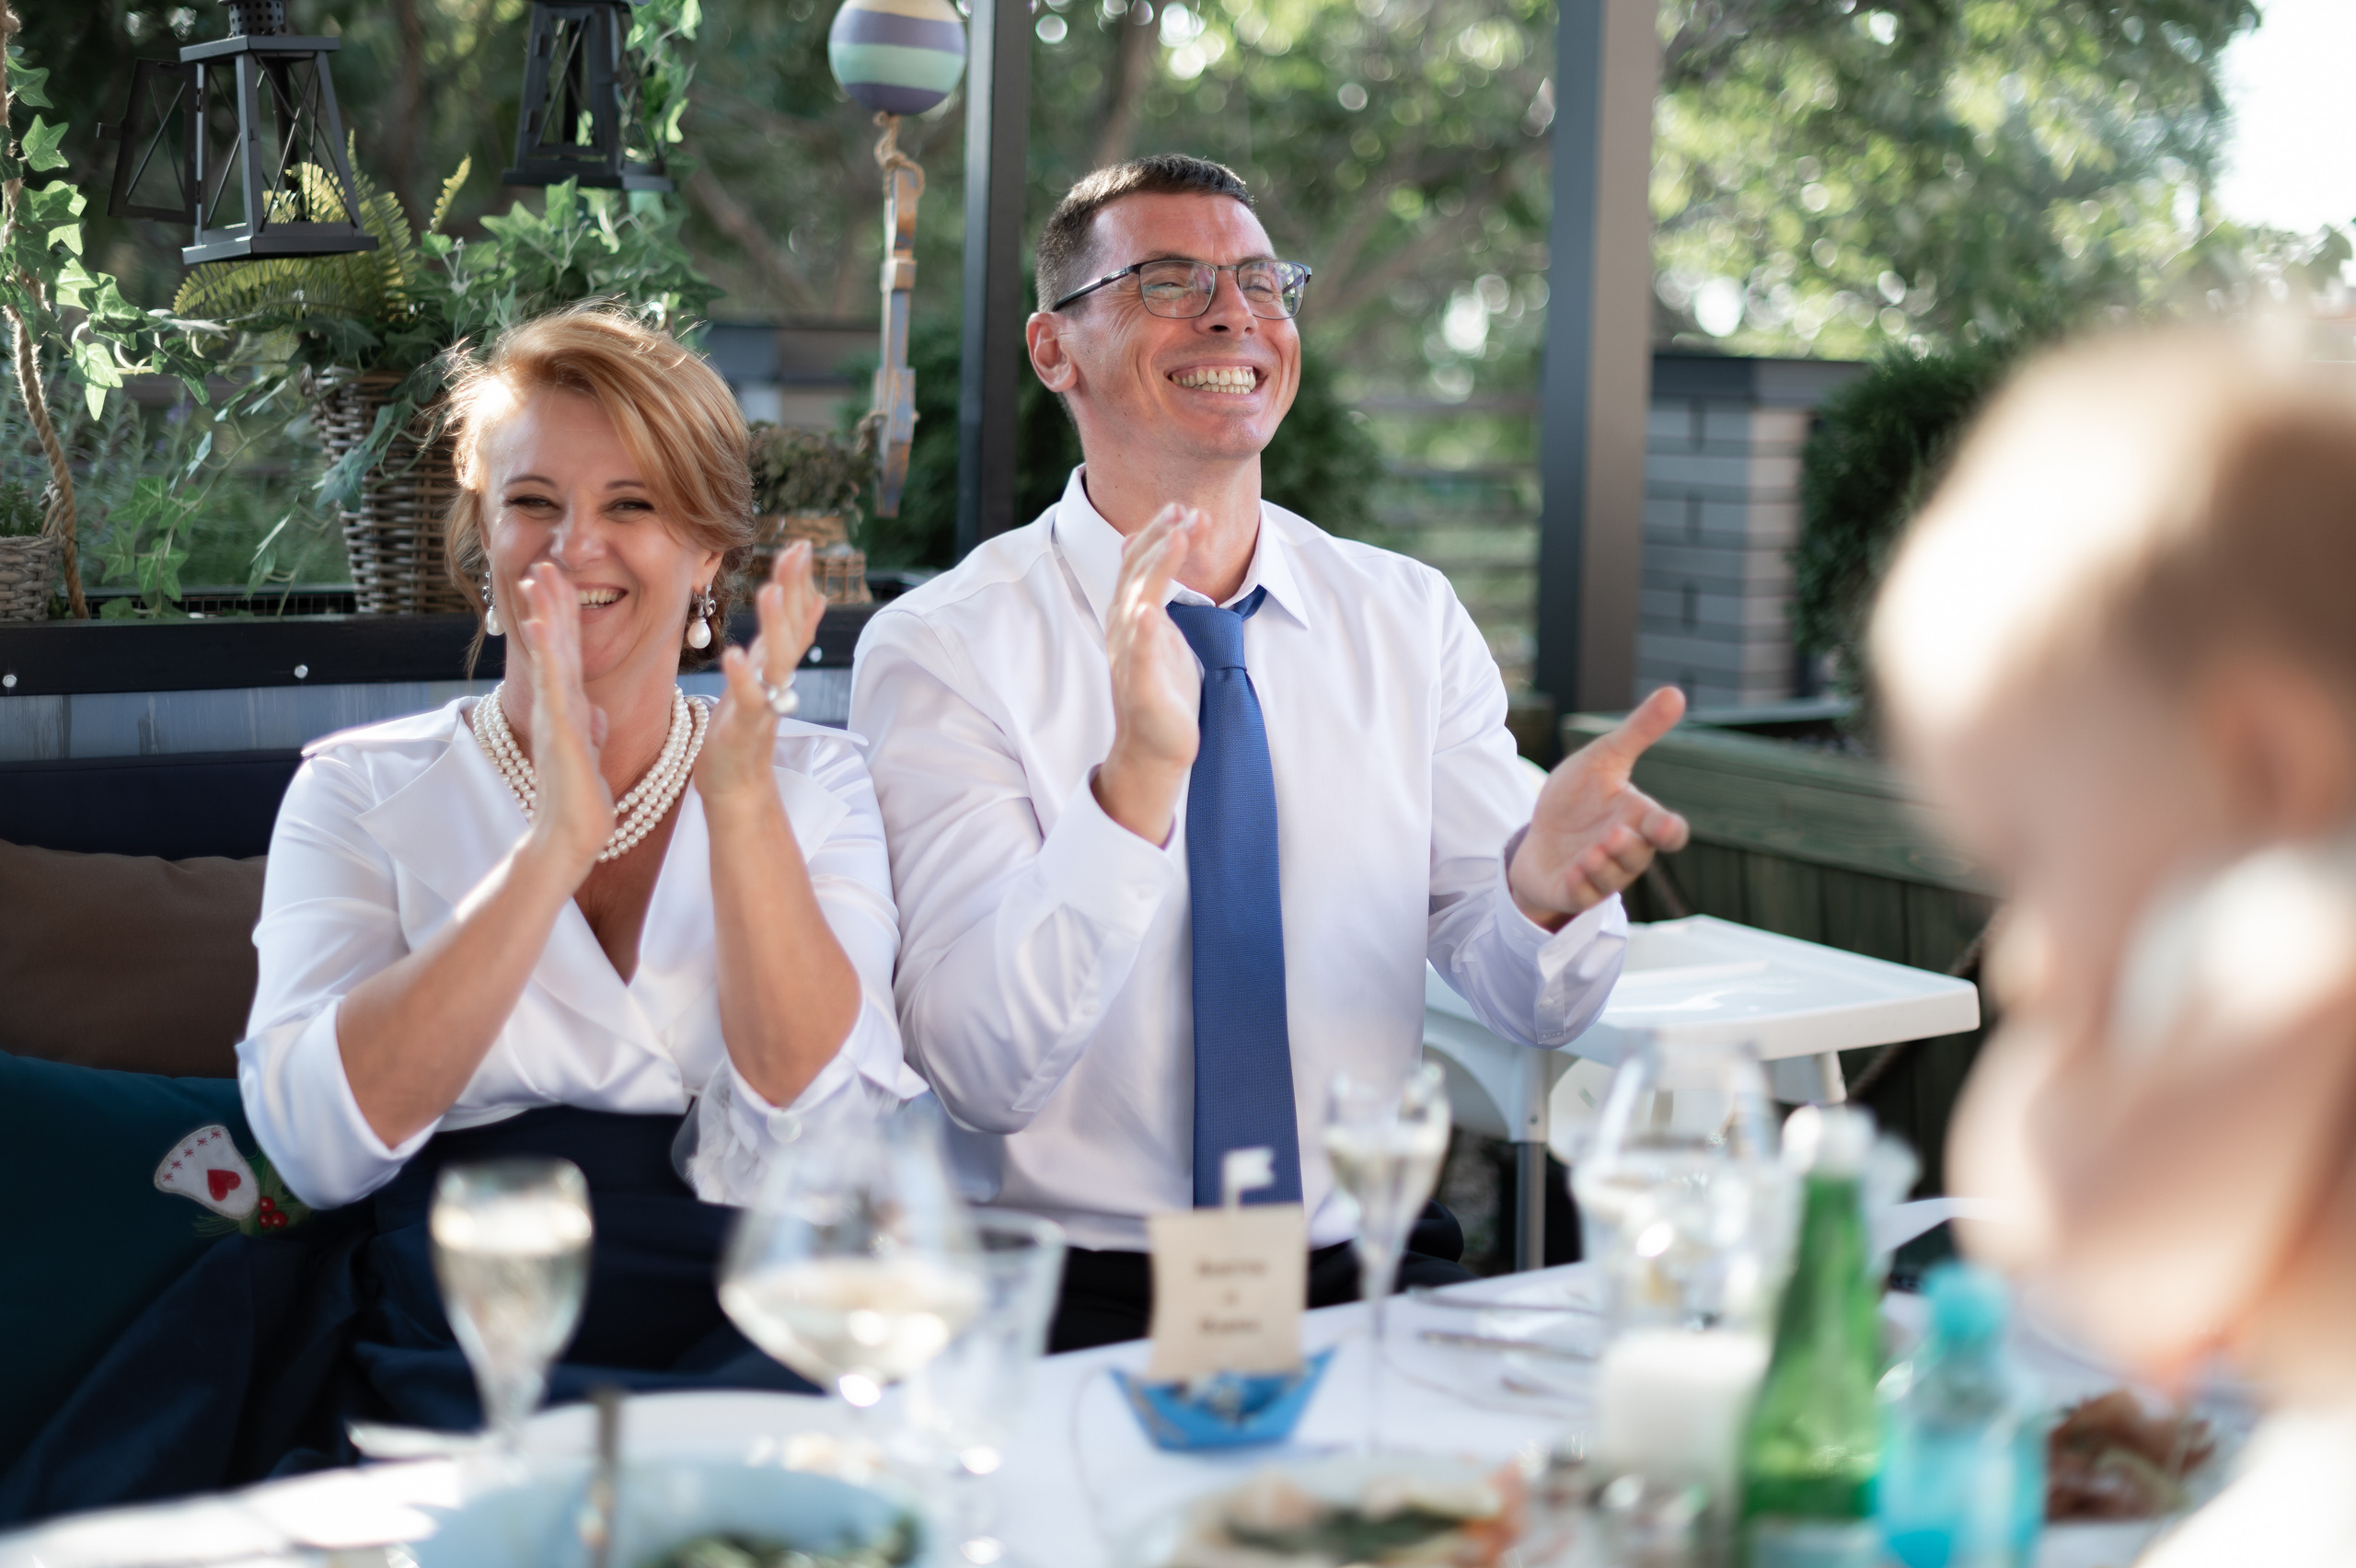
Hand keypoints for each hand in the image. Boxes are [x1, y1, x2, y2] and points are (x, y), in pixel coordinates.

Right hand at [512, 562, 616, 873]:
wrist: (574, 833)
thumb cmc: (583, 798)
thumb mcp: (593, 751)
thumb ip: (592, 726)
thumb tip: (596, 710)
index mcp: (572, 707)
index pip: (570, 652)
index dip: (566, 616)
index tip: (562, 582)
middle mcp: (560, 704)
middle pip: (556, 643)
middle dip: (550, 602)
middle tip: (542, 563)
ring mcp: (556, 713)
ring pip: (550, 653)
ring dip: (543, 614)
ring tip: (536, 577)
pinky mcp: (559, 727)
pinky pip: (552, 682)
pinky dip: (548, 652)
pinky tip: (540, 624)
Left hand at [699, 541, 826, 806]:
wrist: (737, 786)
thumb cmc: (744, 729)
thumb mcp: (764, 674)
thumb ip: (786, 639)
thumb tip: (814, 598)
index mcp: (775, 665)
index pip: (794, 617)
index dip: (798, 582)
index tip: (802, 544)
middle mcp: (777, 680)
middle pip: (791, 629)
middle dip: (794, 589)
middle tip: (798, 551)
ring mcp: (765, 703)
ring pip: (776, 660)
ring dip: (775, 625)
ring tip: (768, 590)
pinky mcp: (746, 727)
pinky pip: (747, 700)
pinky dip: (742, 678)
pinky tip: (731, 653)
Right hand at [1093, 504, 1204, 842]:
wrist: (1154, 747)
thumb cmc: (1161, 689)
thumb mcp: (1159, 631)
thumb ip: (1152, 592)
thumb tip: (1143, 546)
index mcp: (1130, 616)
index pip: (1138, 564)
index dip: (1156, 534)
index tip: (1182, 508)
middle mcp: (1124, 632)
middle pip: (1137, 574)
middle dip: (1160, 539)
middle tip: (1186, 511)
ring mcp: (1131, 659)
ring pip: (1138, 603)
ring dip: (1156, 569)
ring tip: (1176, 539)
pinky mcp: (1142, 688)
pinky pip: (1139, 658)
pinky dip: (1143, 635)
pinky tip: (1148, 612)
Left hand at [1507, 686, 1691, 927]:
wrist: (1538, 834)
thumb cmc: (1578, 799)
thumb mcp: (1604, 758)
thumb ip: (1639, 731)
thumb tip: (1676, 693)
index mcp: (1637, 819)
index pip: (1667, 832)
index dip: (1668, 831)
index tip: (1663, 824)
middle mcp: (1625, 850)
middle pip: (1640, 857)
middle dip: (1630, 849)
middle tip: (1615, 834)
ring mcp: (1600, 873)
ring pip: (1613, 878)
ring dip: (1604, 865)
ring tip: (1592, 850)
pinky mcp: (1574, 890)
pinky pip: (1583, 895)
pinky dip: (1581, 884)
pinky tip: (1573, 870)